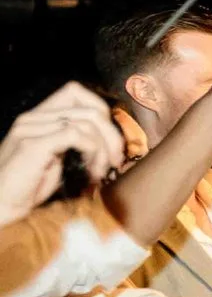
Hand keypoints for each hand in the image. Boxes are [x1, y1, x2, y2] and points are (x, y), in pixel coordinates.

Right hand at [0, 84, 126, 222]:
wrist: (1, 204)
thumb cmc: (29, 187)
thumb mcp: (57, 159)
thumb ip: (76, 143)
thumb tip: (112, 141)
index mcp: (38, 117)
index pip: (76, 91)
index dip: (102, 111)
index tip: (110, 140)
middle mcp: (33, 117)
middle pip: (90, 109)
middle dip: (113, 137)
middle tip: (115, 162)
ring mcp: (30, 129)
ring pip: (88, 123)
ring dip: (103, 151)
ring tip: (99, 172)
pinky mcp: (33, 145)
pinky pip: (76, 135)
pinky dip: (93, 154)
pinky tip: (90, 173)